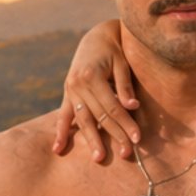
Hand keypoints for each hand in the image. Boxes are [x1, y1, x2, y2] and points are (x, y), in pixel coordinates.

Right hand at [52, 20, 139, 161]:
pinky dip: (60, 132)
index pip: (112, 107)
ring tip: (99, 158)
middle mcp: (77, 84)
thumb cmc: (115, 50)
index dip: (125, 123)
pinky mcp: (67, 93)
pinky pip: (63, 116)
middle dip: (114, 135)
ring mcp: (70, 90)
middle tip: (127, 154)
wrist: (96, 37)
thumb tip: (132, 107)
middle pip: (99, 116)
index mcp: (91, 76)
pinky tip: (58, 149)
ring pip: (82, 120)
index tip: (137, 138)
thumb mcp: (122, 63)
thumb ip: (124, 86)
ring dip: (91, 140)